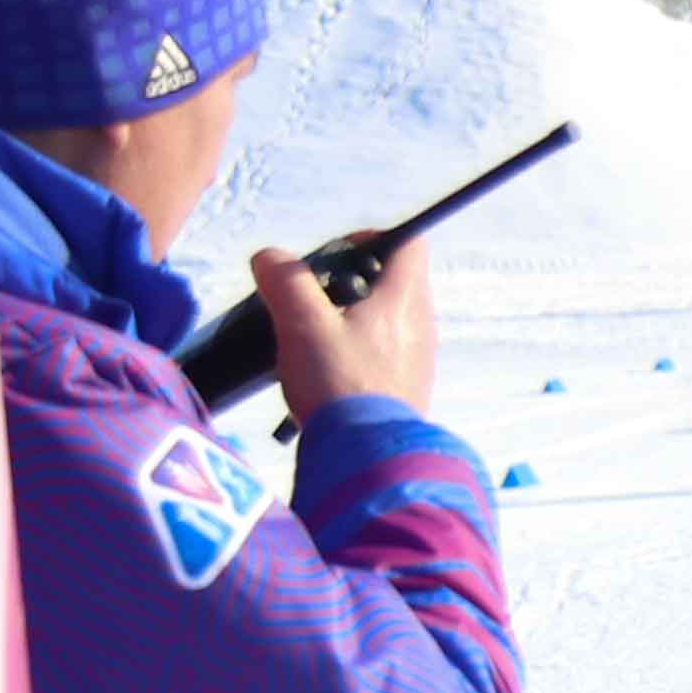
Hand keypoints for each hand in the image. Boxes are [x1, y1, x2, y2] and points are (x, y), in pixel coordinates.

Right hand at [259, 236, 438, 418]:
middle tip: (315, 300)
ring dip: (355, 318)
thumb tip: (269, 256)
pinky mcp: (411, 386)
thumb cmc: (339, 381)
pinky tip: (331, 371)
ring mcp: (421, 357)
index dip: (372, 238)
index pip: (409, 243)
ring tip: (316, 338)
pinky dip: (363, 348)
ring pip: (390, 318)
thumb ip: (286, 283)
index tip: (336, 256)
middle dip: (354, 281)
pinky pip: (389, 351)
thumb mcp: (302, 325)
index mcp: (405, 298)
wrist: (368, 454)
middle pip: (396, 280)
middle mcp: (423, 322)